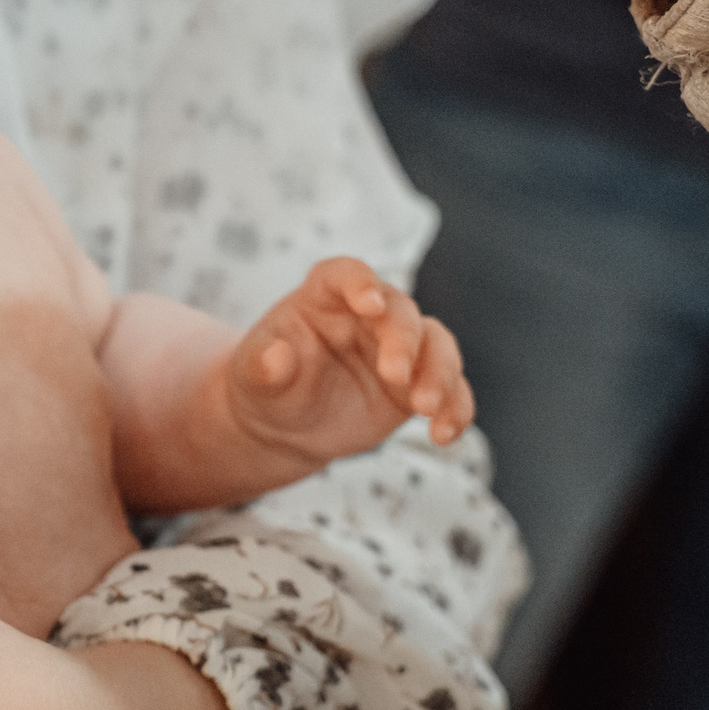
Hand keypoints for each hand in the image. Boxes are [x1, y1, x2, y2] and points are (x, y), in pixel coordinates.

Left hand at [230, 258, 471, 456]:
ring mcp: (399, 348)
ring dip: (439, 372)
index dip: (360, 283)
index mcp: (323, 296)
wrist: (286, 424)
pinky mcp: (418, 384)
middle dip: (404, 340)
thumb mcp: (253, 378)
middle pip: (400, 311)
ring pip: (436, 344)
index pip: (345, 274)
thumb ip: (263, 366)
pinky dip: (455, 409)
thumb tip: (276, 357)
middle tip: (394, 375)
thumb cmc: (268, 386)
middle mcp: (369, 315)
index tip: (370, 303)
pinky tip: (444, 435)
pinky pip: (450, 389)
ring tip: (426, 408)